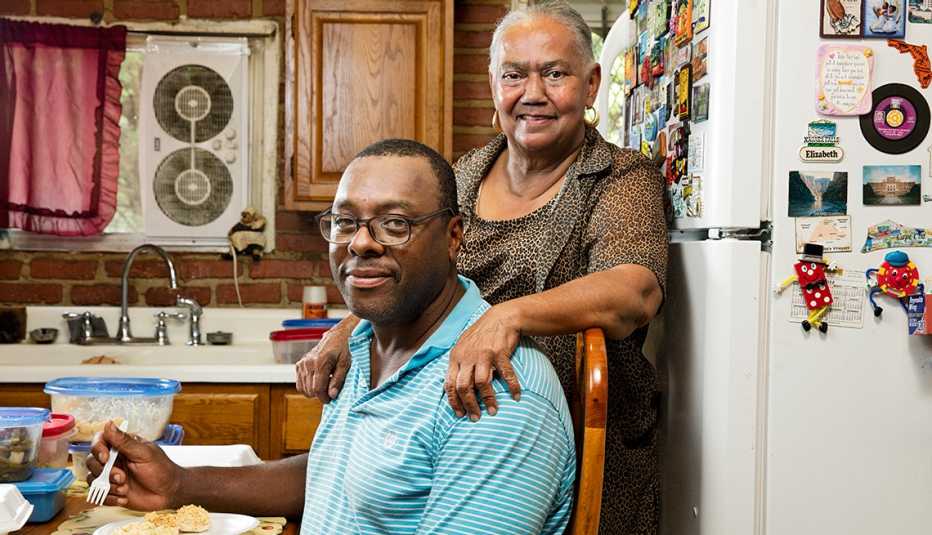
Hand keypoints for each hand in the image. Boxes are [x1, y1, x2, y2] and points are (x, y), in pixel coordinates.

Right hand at [85, 421, 182, 509]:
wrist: (169, 492)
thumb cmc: (161, 468)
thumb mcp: (144, 453)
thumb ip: (125, 441)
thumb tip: (109, 424)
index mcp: (121, 447)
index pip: (99, 441)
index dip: (98, 449)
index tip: (105, 459)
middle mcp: (114, 460)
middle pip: (92, 462)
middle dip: (105, 472)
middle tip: (122, 478)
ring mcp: (111, 476)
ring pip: (93, 479)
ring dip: (107, 486)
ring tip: (125, 489)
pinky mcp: (111, 491)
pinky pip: (99, 496)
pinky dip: (110, 498)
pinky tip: (124, 498)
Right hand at [296, 324, 352, 402]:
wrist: (336, 337)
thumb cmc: (343, 350)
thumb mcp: (345, 365)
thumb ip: (338, 380)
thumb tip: (332, 395)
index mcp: (320, 362)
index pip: (317, 389)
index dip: (324, 398)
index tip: (331, 399)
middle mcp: (308, 363)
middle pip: (310, 390)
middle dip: (320, 395)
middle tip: (329, 392)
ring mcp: (302, 364)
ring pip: (303, 388)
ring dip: (313, 392)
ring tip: (324, 385)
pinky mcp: (299, 365)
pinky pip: (299, 383)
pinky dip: (307, 386)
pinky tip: (317, 382)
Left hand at [444, 304, 521, 421]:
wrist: (501, 318)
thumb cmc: (482, 335)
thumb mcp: (463, 347)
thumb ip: (458, 364)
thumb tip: (453, 386)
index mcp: (455, 357)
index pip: (449, 383)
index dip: (453, 401)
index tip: (459, 414)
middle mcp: (467, 356)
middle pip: (463, 386)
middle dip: (469, 405)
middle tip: (475, 417)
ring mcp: (483, 354)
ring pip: (481, 383)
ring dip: (487, 400)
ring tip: (493, 411)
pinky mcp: (500, 353)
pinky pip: (506, 374)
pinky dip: (512, 387)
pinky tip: (516, 396)